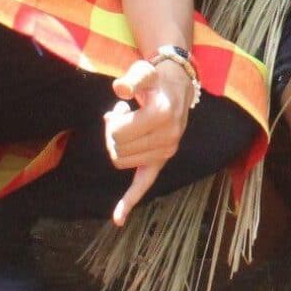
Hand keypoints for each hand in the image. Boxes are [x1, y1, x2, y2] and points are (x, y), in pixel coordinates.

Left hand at [102, 57, 192, 224]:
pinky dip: (129, 202)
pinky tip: (118, 219)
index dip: (113, 121)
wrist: (177, 86)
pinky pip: (143, 184)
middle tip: (123, 116)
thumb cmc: (156, 79)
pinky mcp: (161, 161)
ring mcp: (166, 152)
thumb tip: (121, 90)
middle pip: (117, 148)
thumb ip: (133, 78)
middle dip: (113, 132)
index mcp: (162, 115)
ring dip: (118, 145)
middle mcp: (168, 137)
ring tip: (129, 127)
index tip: (121, 109)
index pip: (119, 132)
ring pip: (121, 161)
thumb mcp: (144, 71)